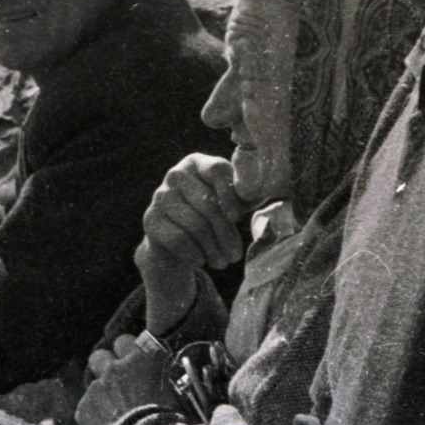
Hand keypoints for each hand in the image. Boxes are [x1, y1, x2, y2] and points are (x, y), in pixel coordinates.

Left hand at [75, 337, 172, 424]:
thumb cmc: (168, 417)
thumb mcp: (173, 388)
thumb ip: (159, 374)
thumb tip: (156, 372)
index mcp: (141, 357)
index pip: (125, 340)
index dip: (128, 351)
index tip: (132, 360)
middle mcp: (116, 367)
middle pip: (100, 355)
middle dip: (106, 366)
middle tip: (117, 381)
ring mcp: (97, 387)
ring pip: (93, 383)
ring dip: (101, 393)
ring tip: (114, 410)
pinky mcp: (85, 408)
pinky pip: (86, 405)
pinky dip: (94, 413)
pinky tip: (107, 423)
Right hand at [135, 154, 249, 334]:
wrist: (179, 238)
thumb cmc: (214, 214)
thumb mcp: (234, 202)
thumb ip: (249, 194)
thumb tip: (273, 186)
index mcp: (199, 162)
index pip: (218, 171)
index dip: (230, 196)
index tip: (238, 219)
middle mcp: (176, 174)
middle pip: (206, 203)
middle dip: (225, 234)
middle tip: (235, 256)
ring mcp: (160, 196)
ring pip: (194, 225)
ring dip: (212, 249)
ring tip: (223, 262)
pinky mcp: (150, 219)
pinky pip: (177, 239)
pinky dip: (194, 254)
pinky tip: (202, 261)